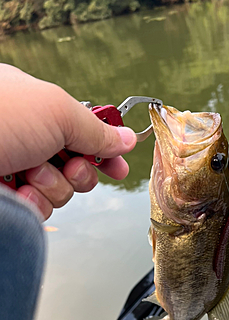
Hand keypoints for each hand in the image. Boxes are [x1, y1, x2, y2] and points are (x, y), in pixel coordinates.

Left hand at [0, 64, 136, 219]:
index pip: (84, 131)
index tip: (119, 166)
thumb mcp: (57, 111)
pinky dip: (34, 202)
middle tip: (67, 165)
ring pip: (62, 191)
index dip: (105, 150)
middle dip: (78, 171)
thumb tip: (126, 139)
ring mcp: (19, 169)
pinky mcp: (10, 197)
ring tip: (29, 174)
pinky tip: (18, 192)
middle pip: (78, 166)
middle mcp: (30, 140)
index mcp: (38, 110)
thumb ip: (96, 129)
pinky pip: (41, 209)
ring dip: (53, 185)